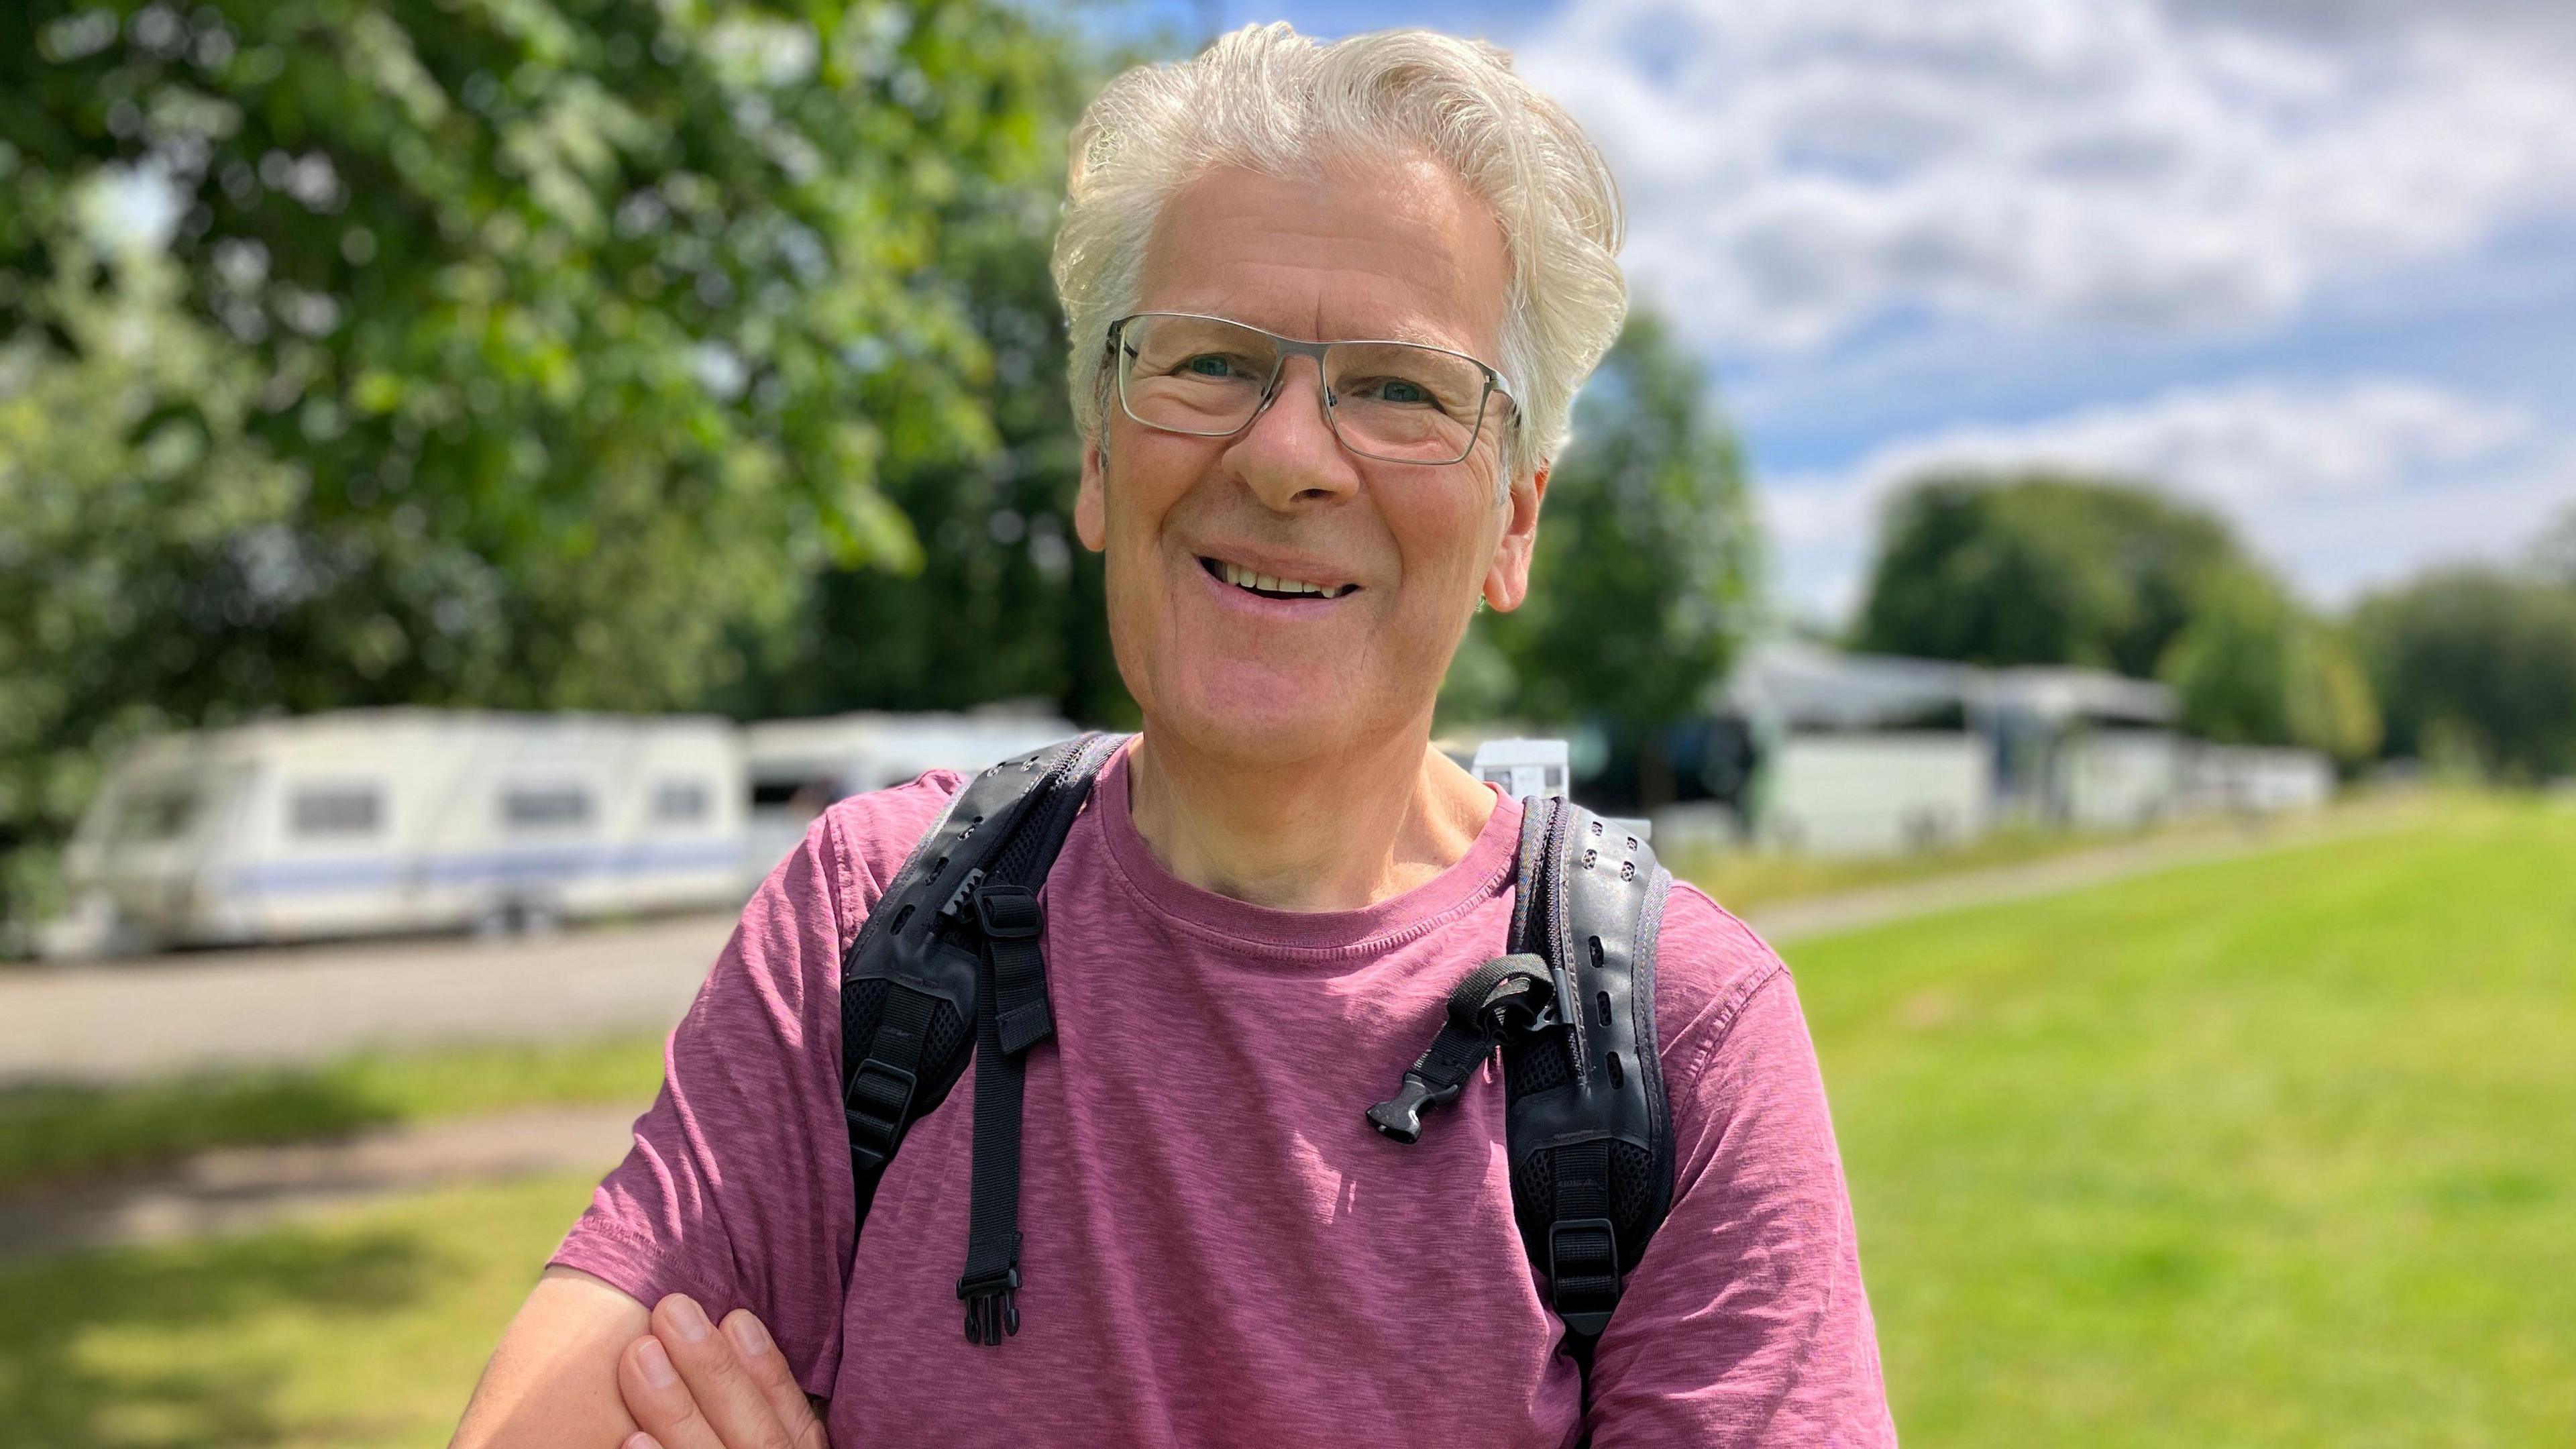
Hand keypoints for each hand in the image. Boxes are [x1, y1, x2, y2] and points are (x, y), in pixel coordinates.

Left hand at [615, 1294, 827, 1448]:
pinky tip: (631, 1438)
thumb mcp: (772, 1439)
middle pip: (757, 1437)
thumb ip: (761, 1406)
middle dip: (716, 1371)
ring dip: (677, 1409)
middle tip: (673, 1311)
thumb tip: (735, 1324)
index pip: (796, 1422)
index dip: (768, 1370)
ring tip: (640, 1354)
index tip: (736, 1317)